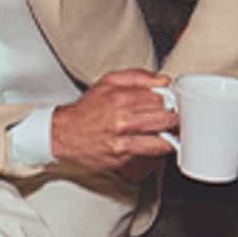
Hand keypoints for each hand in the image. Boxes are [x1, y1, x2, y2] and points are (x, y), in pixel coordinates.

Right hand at [51, 69, 177, 172]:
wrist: (64, 134)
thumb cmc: (87, 110)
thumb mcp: (108, 82)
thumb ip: (138, 77)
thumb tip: (163, 81)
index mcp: (120, 99)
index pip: (160, 99)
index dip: (170, 101)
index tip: (172, 102)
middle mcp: (121, 121)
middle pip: (165, 119)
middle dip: (173, 118)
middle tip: (173, 117)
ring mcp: (122, 143)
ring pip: (161, 141)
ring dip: (170, 137)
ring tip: (169, 132)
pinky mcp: (121, 159)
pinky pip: (148, 155)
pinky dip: (154, 149)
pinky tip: (153, 142)